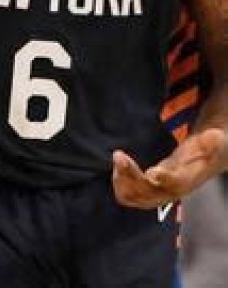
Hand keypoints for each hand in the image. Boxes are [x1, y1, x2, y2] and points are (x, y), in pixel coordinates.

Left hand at [112, 127, 226, 207]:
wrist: (205, 160)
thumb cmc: (206, 149)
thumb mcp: (211, 142)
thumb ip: (211, 141)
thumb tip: (216, 136)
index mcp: (188, 178)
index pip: (176, 184)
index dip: (165, 180)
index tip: (153, 172)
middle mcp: (173, 190)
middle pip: (150, 194)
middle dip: (132, 177)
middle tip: (119, 155)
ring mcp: (160, 193)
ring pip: (137, 198)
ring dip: (123, 182)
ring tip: (118, 159)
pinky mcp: (149, 191)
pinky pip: (130, 197)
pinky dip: (121, 185)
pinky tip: (119, 168)